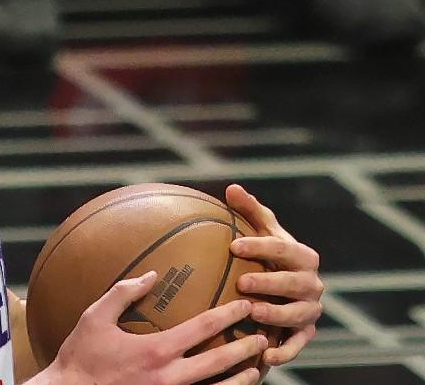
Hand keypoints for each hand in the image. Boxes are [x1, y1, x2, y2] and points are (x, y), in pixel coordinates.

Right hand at [41, 272, 266, 384]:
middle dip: (244, 349)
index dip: (228, 316)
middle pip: (219, 363)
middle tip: (263, 338)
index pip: (203, 329)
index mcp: (156, 350)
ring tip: (256, 370)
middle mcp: (169, 376)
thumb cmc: (80, 355)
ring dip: (239, 380)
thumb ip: (124, 292)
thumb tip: (152, 275)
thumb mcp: (95, 317)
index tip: (245, 306)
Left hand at [227, 184, 323, 365]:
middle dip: (271, 282)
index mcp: (302, 255)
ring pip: (298, 313)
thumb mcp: (261, 232)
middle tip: (242, 282)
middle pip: (295, 282)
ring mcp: (310, 309)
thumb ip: (249, 211)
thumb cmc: (267, 255)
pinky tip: (266, 356)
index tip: (233, 245)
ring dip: (277, 314)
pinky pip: (298, 344)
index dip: (260, 246)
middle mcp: (312, 283)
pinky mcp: (305, 333)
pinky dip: (285, 352)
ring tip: (252, 312)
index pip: (283, 248)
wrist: (282, 289)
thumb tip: (232, 188)